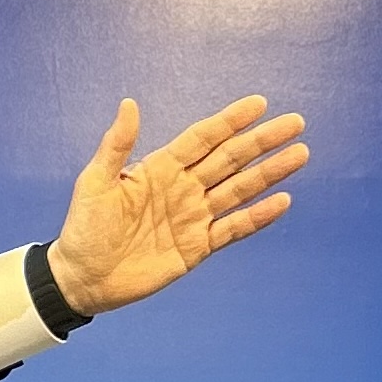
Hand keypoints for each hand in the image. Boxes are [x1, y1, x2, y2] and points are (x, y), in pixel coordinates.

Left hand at [49, 96, 306, 315]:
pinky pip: (233, 229)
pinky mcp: (197, 247)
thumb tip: (130, 104)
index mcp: (160, 169)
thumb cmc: (83, 228)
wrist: (82, 278)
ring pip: (239, 190)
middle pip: (230, 159)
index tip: (259, 104)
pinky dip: (257, 218)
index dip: (229, 121)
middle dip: (262, 141)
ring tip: (300, 155)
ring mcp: (193, 217)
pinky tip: (281, 201)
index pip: (202, 139)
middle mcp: (183, 189)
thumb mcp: (94, 183)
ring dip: (269, 174)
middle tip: (295, 123)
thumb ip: (116, 146)